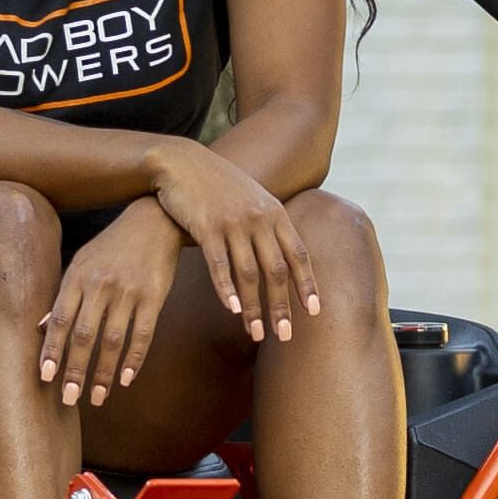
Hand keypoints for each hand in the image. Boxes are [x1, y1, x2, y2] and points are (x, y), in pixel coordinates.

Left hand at [37, 204, 183, 408]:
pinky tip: (125, 379)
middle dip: (75, 370)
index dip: (51, 350)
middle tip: (68, 399)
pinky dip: (134, 359)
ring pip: (113, 340)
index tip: (45, 377)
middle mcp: (101, 285)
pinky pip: (143, 334)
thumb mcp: (81, 262)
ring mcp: (128, 292)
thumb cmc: (112, 245)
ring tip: (98, 397)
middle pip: (84, 335)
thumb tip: (40, 328)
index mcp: (78, 277)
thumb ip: (63, 295)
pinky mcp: (154, 297)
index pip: (59, 320)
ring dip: (104, 372)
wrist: (154, 221)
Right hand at [139, 140, 319, 345]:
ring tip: (255, 334)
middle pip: (276, 270)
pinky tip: (231, 310)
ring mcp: (233, 222)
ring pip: (249, 273)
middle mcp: (259, 218)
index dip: (307, 285)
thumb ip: (270, 225)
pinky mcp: (206, 226)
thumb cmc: (219, 186)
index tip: (314, 312)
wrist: (183, 162)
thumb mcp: (253, 199)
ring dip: (254, 307)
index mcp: (275, 213)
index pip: (299, 255)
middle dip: (282, 306)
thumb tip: (285, 258)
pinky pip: (219, 264)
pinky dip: (226, 289)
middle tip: (285, 336)